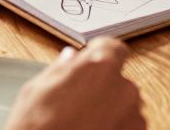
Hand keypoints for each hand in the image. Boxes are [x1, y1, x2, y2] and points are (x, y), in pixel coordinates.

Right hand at [5, 38, 144, 129]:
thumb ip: (61, 68)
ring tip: (83, 124)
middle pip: (117, 79)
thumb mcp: (36, 90)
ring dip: (110, 111)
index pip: (112, 48)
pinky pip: (129, 126)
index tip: (91, 65)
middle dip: (102, 88)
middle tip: (78, 104)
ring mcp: (134, 114)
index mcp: (100, 65)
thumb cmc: (35, 128)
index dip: (99, 57)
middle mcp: (123, 86)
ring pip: (124, 105)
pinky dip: (115, 129)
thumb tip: (70, 58)